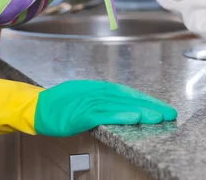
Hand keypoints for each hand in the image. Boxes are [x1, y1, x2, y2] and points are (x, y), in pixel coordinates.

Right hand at [34, 80, 177, 136]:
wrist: (36, 107)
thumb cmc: (60, 104)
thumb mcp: (83, 96)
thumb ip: (101, 100)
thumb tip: (120, 104)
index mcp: (97, 88)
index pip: (127, 92)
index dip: (145, 99)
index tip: (161, 107)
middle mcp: (96, 91)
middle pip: (128, 97)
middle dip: (150, 105)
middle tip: (169, 112)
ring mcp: (88, 102)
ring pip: (120, 105)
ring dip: (141, 110)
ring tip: (159, 117)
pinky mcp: (81, 114)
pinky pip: (104, 114)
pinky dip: (120, 114)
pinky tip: (134, 117)